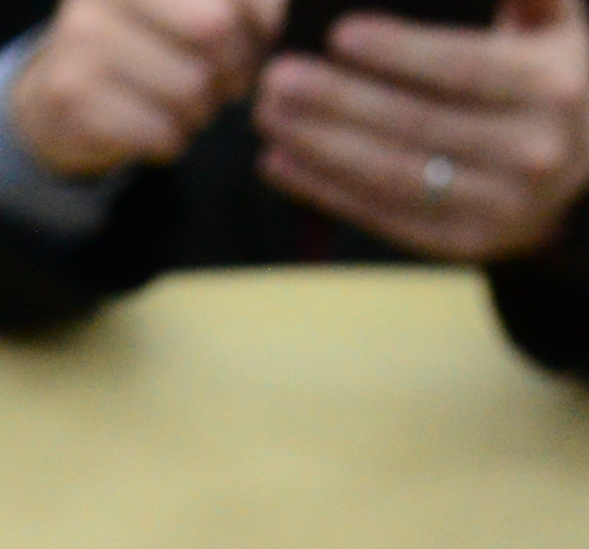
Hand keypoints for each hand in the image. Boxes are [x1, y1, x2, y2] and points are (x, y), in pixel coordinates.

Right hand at [10, 0, 287, 175]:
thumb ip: (240, 4)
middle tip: (228, 81)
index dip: (263, 18)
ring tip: (188, 106)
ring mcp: (80, 43)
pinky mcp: (71, 97)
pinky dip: (172, 140)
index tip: (258, 36)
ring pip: (189, 86)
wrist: (57, 98)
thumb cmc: (146, 45)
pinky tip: (160, 130)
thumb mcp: (189, 7)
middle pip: (214, 30)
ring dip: (203, 109)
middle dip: (235, 65)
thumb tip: (265, 24)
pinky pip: (159, 129)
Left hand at [255, 0, 588, 258]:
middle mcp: (533, 151)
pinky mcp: (463, 242)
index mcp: (552, 87)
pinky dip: (323, 189)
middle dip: (338, 100)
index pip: (462, 68)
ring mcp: (499, 205)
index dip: (398, 51)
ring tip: (268, 115)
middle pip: (416, 124)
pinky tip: (277, 162)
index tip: (336, 34)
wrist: (578, 170)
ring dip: (318, 146)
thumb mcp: (552, 29)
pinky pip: (382, 215)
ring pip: (392, 174)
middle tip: (275, 78)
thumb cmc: (544, 79)